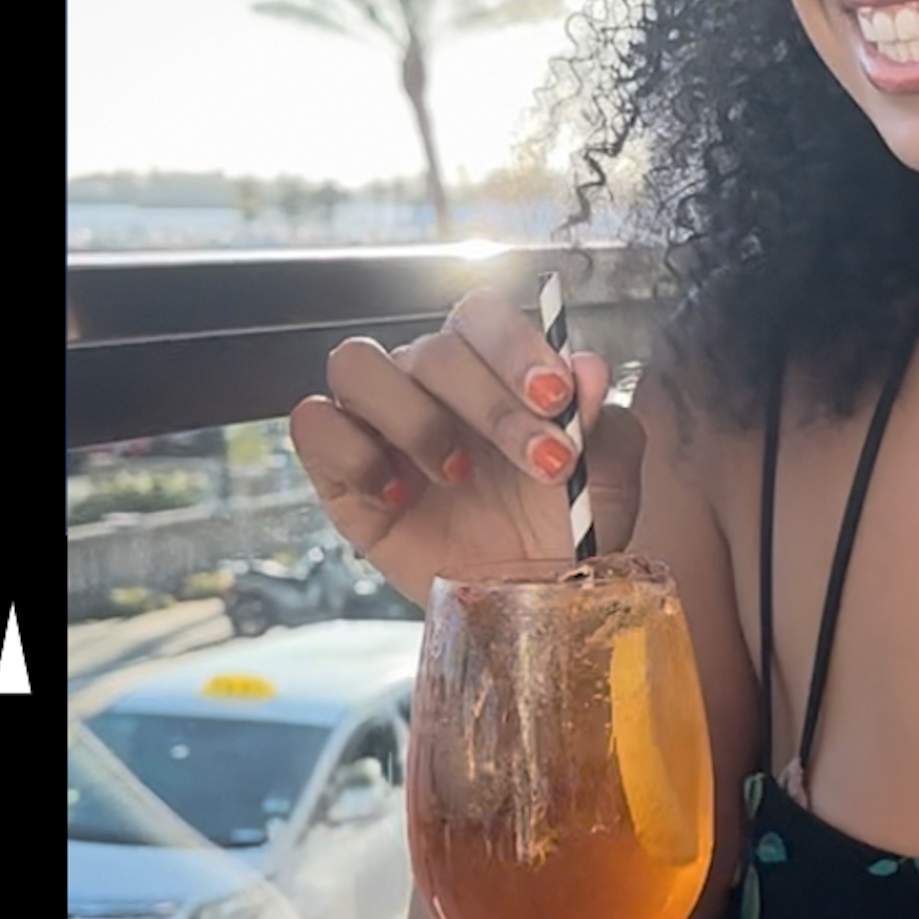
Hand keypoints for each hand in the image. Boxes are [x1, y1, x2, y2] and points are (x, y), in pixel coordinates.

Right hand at [286, 285, 643, 609]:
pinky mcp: (339, 470)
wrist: (527, 603)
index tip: (555, 397)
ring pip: (355, 364)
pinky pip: (313, 425)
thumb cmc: (565, 529)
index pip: (480, 314)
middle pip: (431, 348)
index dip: (513, 344)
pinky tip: (399, 497)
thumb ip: (604, 420)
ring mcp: (376, 421)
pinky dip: (353, 453)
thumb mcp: (606, 478)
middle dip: (490, 405)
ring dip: (413, 418)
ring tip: (457, 474)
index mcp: (489, 365)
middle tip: (543, 465)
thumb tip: (590, 367)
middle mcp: (426, 381)